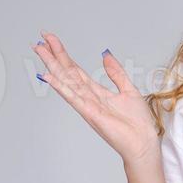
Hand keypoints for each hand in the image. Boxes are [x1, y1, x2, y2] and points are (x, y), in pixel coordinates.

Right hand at [32, 31, 158, 164]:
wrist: (143, 143)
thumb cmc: (137, 123)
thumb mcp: (128, 89)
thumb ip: (116, 72)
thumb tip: (106, 55)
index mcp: (97, 92)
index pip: (75, 70)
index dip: (64, 54)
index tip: (52, 40)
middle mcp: (88, 98)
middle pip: (67, 72)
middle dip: (53, 55)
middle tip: (40, 39)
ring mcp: (86, 105)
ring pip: (66, 80)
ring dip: (52, 65)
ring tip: (40, 49)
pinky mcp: (90, 113)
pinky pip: (73, 97)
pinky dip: (60, 86)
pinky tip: (48, 76)